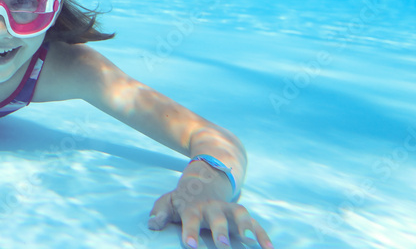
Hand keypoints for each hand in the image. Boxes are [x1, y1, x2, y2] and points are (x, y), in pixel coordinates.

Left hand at [148, 191, 272, 247]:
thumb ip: (159, 213)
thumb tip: (152, 224)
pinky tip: (269, 248)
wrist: (203, 179)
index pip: (190, 219)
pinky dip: (262, 234)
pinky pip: (254, 223)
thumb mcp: (167, 202)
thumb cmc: (182, 199)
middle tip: (222, 244)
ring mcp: (228, 209)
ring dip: (244, 227)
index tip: (190, 245)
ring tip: (248, 240)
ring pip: (238, 215)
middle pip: (216, 218)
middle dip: (220, 231)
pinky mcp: (241, 214)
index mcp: (192, 207)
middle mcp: (211, 207)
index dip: (190, 232)